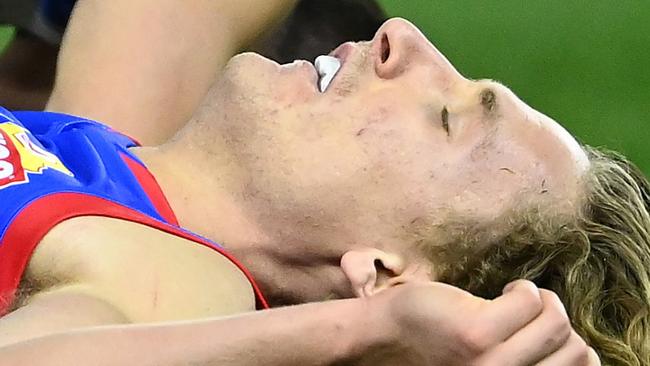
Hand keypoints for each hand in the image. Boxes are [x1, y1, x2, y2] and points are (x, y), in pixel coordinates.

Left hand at [363, 280, 599, 365]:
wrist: (385, 337)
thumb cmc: (438, 347)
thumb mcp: (490, 363)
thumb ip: (523, 357)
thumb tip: (571, 339)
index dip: (573, 343)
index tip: (546, 330)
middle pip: (576, 349)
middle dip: (559, 319)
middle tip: (532, 310)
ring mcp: (493, 362)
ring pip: (557, 321)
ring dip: (543, 300)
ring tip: (517, 298)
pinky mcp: (477, 333)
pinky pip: (529, 300)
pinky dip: (525, 289)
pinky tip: (506, 290)